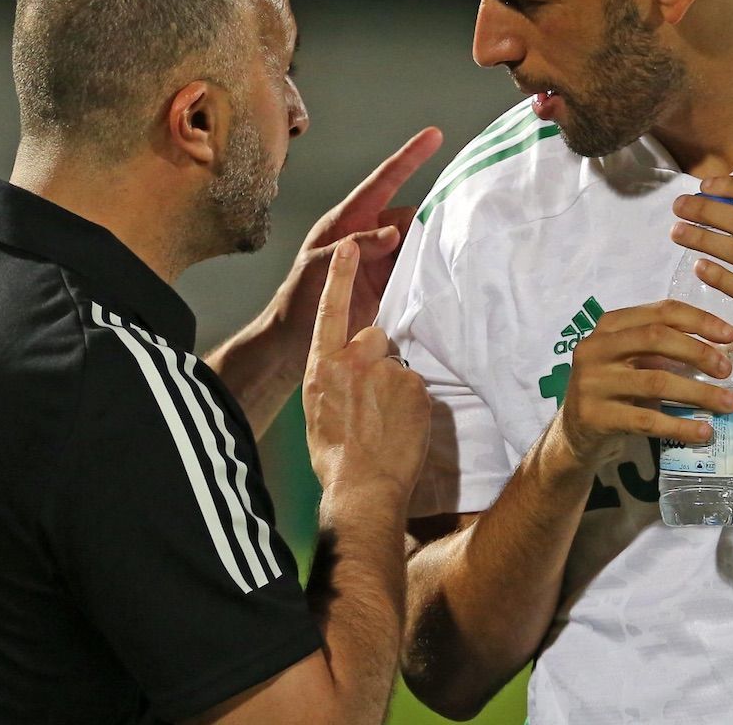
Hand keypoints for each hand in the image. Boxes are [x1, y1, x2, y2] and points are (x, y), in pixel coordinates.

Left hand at [270, 127, 443, 359]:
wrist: (295, 342)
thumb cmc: (298, 299)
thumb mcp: (318, 267)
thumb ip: (352, 247)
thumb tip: (393, 233)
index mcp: (348, 220)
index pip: (383, 182)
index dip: (409, 158)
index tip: (434, 135)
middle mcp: (369, 236)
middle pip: (408, 216)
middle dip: (424, 222)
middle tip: (434, 239)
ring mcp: (381, 260)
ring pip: (417, 243)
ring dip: (428, 250)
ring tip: (438, 261)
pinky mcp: (391, 285)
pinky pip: (417, 269)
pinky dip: (427, 272)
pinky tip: (438, 279)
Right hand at [303, 239, 431, 496]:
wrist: (361, 487)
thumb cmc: (333, 455)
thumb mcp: (317, 408)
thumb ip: (331, 378)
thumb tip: (344, 372)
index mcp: (322, 365)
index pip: (330, 310)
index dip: (340, 276)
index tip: (347, 245)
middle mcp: (353, 360)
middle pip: (373, 337)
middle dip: (375, 358)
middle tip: (371, 398)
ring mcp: (386, 372)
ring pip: (396, 366)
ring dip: (394, 385)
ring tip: (384, 422)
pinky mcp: (415, 387)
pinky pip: (415, 386)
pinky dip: (411, 403)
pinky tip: (399, 428)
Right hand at [553, 301, 732, 470]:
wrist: (576, 432)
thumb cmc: (618, 389)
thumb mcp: (637, 361)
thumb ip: (674, 349)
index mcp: (610, 326)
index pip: (660, 312)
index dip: (699, 320)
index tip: (730, 335)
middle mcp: (596, 348)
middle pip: (655, 339)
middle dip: (698, 352)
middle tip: (727, 370)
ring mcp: (592, 382)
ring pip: (655, 382)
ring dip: (699, 393)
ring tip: (728, 403)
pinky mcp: (595, 416)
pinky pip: (646, 421)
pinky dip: (680, 425)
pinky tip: (703, 432)